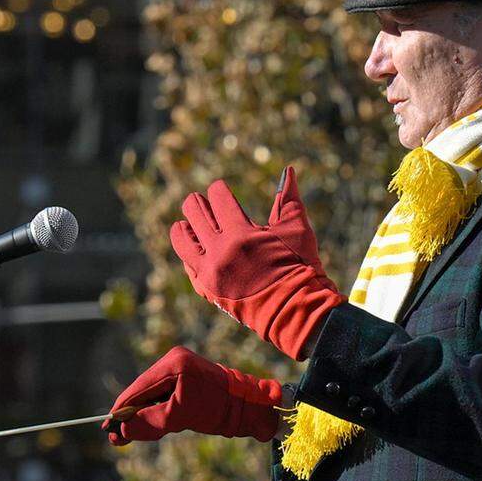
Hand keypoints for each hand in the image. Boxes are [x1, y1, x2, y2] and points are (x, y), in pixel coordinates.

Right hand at [101, 346, 282, 444]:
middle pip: (142, 390)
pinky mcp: (185, 377)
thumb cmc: (220, 410)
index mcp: (174, 364)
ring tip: (134, 435)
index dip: (122, 409)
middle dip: (131, 414)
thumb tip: (122, 429)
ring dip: (143, 414)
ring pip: (151, 395)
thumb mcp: (180, 417)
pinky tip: (153, 425)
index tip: (108, 428)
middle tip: (117, 438)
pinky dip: (155, 411)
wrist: (250, 407)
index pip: (139, 387)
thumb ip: (150, 422)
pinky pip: (162, 396)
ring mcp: (180, 367)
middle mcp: (174, 360)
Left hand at [169, 166, 344, 359]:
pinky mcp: (207, 289)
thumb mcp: (297, 229)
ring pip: (181, 240)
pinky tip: (195, 247)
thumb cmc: (300, 267)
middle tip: (203, 202)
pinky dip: (189, 253)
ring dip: (185, 226)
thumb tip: (288, 170)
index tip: (221, 189)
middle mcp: (220, 252)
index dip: (218, 189)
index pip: (217, 198)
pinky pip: (188, 265)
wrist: (296, 310)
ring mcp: (210, 272)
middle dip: (198, 203)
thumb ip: (287, 198)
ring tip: (190, 223)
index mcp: (241, 234)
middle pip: (194, 213)